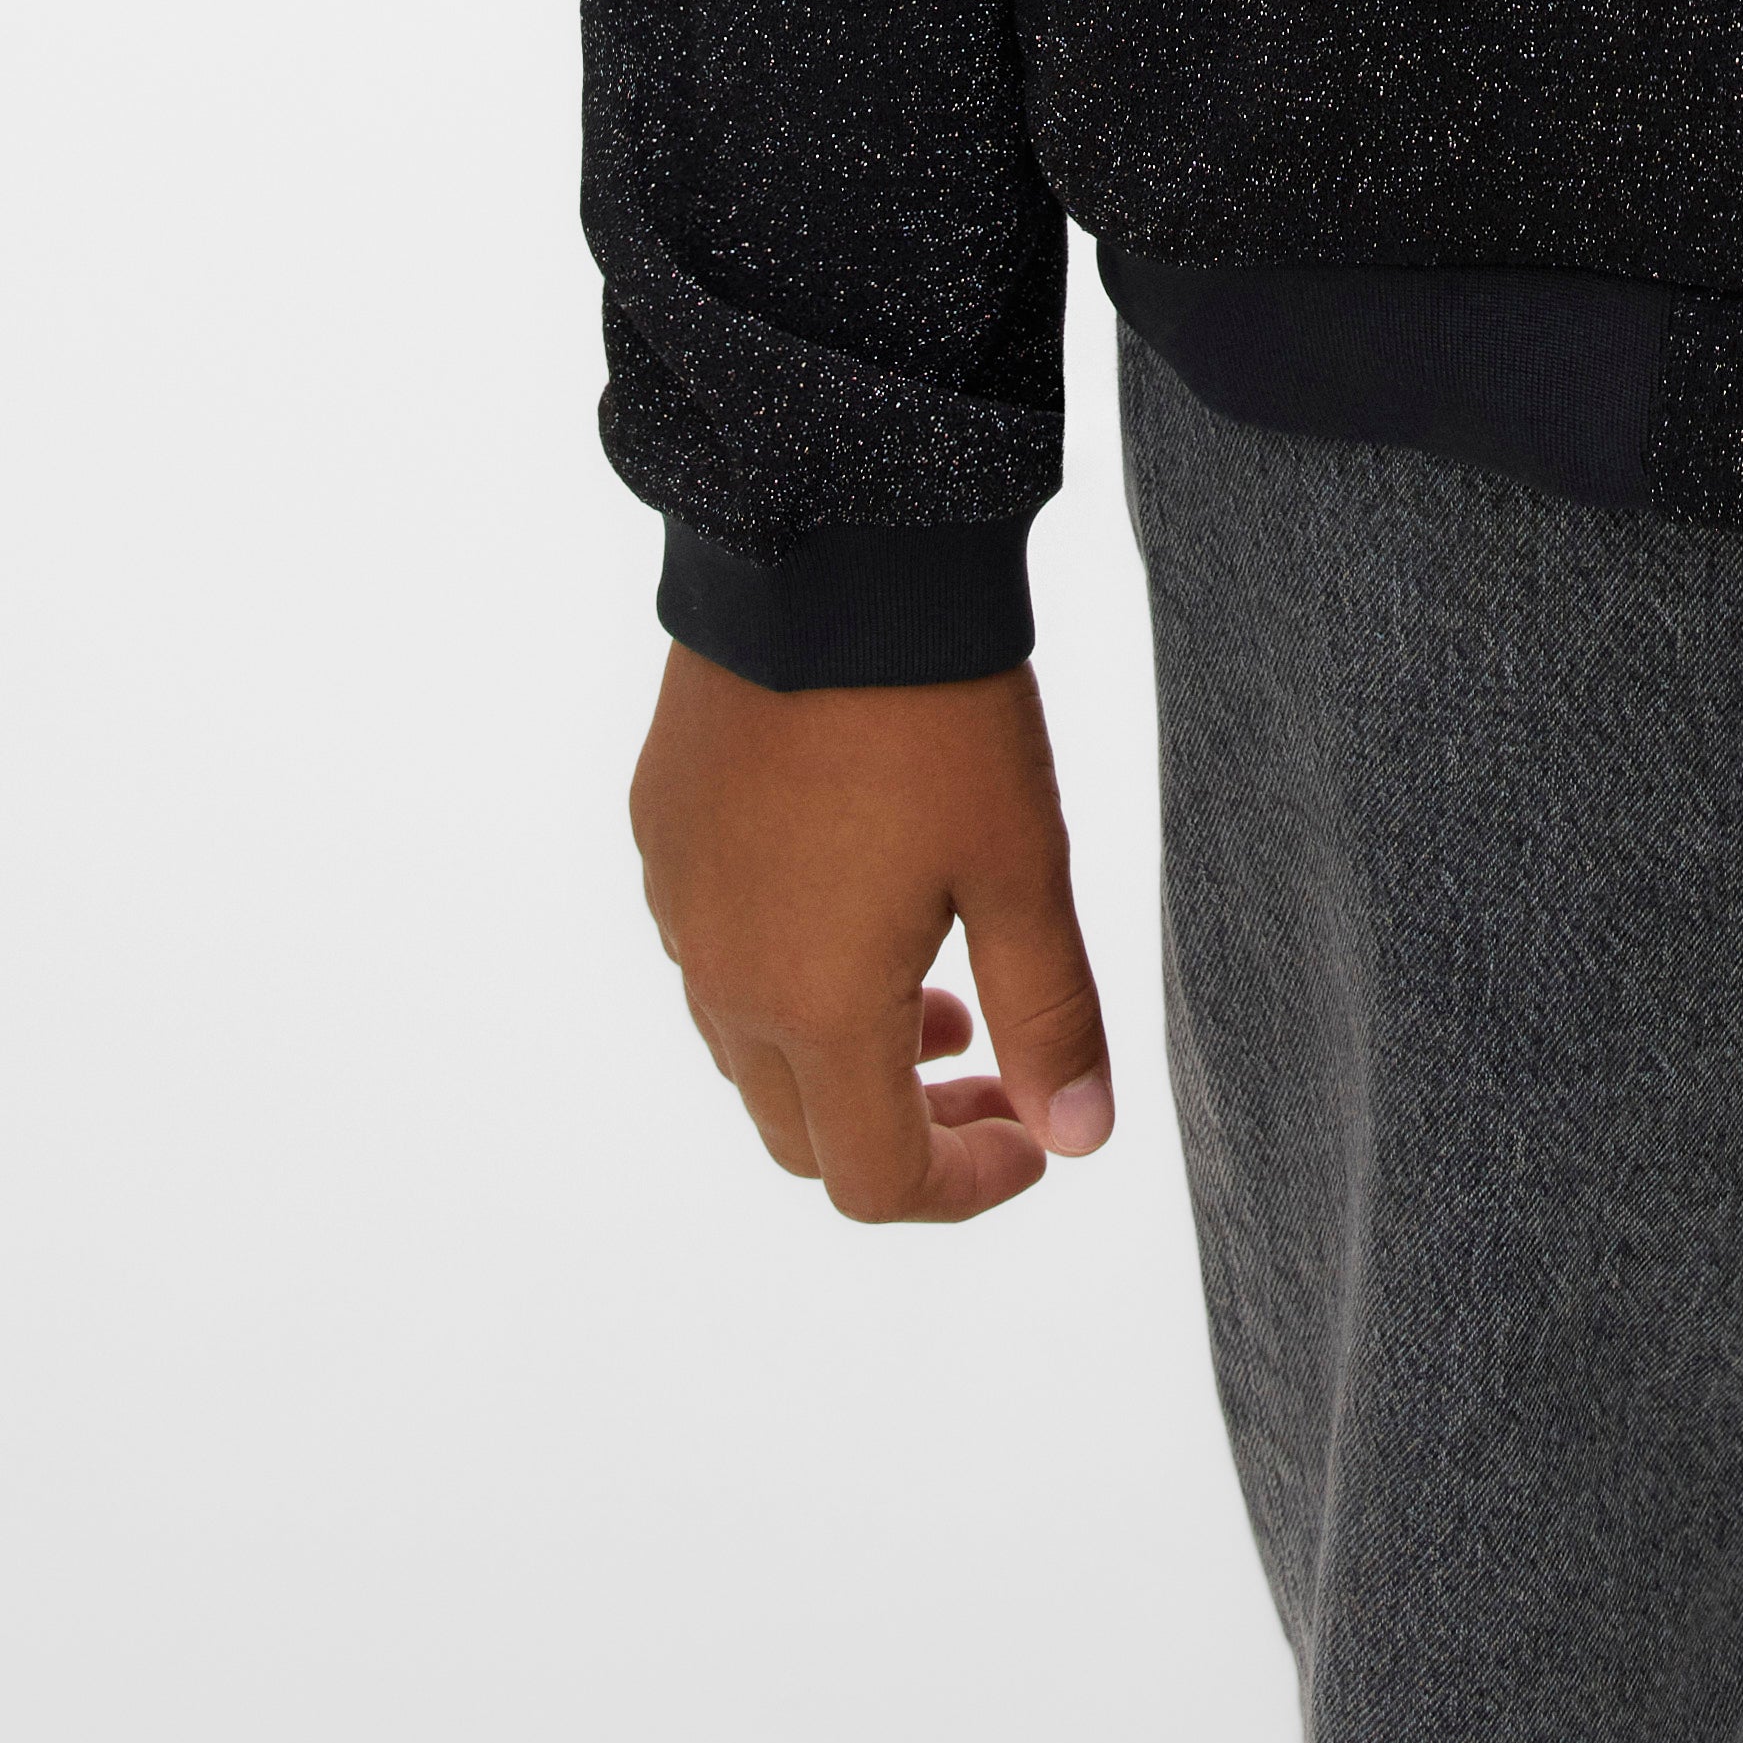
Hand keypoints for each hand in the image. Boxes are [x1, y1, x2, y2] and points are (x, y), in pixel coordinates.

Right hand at [629, 642, 1112, 1226]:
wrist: (825, 556)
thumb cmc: (937, 715)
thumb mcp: (1022, 866)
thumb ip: (1050, 1017)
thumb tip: (1081, 1139)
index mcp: (814, 1009)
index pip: (876, 1180)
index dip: (965, 1186)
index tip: (1034, 1140)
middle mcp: (724, 979)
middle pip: (804, 1134)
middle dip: (904, 1132)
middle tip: (993, 1071)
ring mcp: (681, 903)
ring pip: (750, 1048)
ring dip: (842, 1055)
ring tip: (936, 993)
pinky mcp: (662, 831)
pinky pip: (713, 952)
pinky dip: (785, 975)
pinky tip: (853, 900)